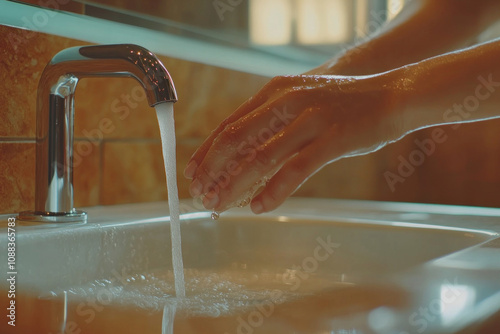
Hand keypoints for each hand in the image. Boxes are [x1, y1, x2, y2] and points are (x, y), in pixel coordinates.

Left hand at [184, 73, 404, 213]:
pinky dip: (273, 191)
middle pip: (236, 140)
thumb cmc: (342, 103)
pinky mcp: (332, 139)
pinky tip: (258, 207)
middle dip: (213, 171)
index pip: (229, 125)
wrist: (391, 94)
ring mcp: (309, 119)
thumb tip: (241, 156)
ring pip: (260, 157)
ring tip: (220, 207)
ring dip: (234, 185)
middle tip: (201, 195)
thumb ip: (271, 124)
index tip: (192, 174)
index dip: (207, 152)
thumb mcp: (300, 102)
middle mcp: (286, 101)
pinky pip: (294, 170)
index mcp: (274, 92)